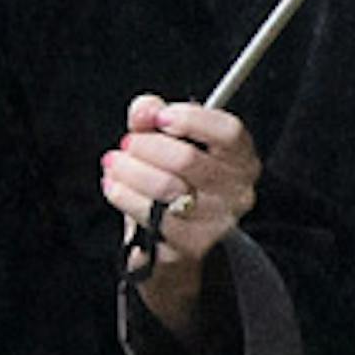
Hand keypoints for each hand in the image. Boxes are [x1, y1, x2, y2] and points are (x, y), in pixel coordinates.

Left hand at [101, 95, 258, 333]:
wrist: (170, 241)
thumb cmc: (172, 181)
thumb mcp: (164, 142)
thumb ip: (153, 116)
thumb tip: (143, 108)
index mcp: (241, 158)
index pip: (229, 132)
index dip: (192, 119)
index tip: (160, 116)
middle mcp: (238, 191)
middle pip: (187, 159)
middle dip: (146, 146)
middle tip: (125, 144)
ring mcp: (217, 221)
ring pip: (165, 187)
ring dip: (130, 171)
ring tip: (113, 164)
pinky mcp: (191, 246)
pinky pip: (151, 215)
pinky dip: (125, 196)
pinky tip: (113, 187)